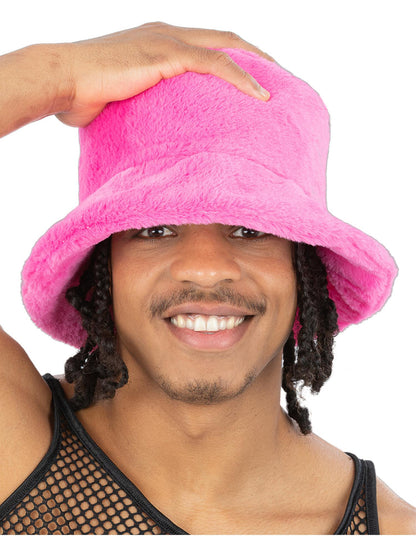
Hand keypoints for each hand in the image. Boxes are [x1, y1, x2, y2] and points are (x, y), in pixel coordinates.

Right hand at [56, 21, 274, 126]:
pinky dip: (242, 78)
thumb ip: (143, 103)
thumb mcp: (123, 97)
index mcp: (159, 41)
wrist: (62, 80)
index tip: (254, 79)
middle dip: (255, 57)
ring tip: (279, 88)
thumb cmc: (84, 93)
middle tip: (277, 80)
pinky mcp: (167, 53)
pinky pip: (216, 64)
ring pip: (226, 46)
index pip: (207, 45)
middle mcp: (168, 33)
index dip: (233, 59)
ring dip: (257, 65)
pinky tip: (262, 95)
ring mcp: (168, 40)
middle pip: (225, 39)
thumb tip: (150, 129)